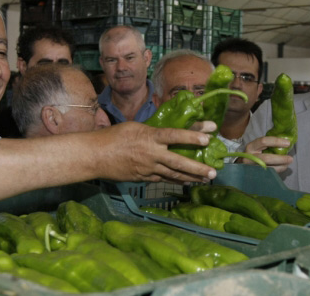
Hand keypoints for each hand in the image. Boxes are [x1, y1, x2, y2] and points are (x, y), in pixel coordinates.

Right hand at [97, 122, 215, 183]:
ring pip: (173, 174)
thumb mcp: (135, 127)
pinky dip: (176, 180)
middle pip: (178, 162)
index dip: (192, 135)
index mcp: (149, 137)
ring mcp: (148, 169)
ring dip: (191, 177)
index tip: (208, 137)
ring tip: (206, 179)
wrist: (95, 156)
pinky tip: (187, 182)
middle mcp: (151, 154)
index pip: (174, 135)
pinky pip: (163, 180)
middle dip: (197, 168)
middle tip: (214, 172)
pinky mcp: (143, 178)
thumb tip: (170, 131)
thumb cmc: (114, 137)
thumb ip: (154, 129)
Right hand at [240, 136, 292, 172]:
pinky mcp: (255, 175)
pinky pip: (269, 174)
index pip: (264, 141)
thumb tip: (286, 141)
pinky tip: (282, 167)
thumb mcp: (258, 146)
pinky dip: (277, 171)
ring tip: (287, 164)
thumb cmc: (255, 152)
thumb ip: (269, 143)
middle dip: (281, 159)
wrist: (243, 163)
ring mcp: (252, 167)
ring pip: (269, 168)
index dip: (276, 141)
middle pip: (267, 158)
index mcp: (251, 146)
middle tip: (291, 158)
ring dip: (281, 166)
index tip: (288, 143)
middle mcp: (249, 157)